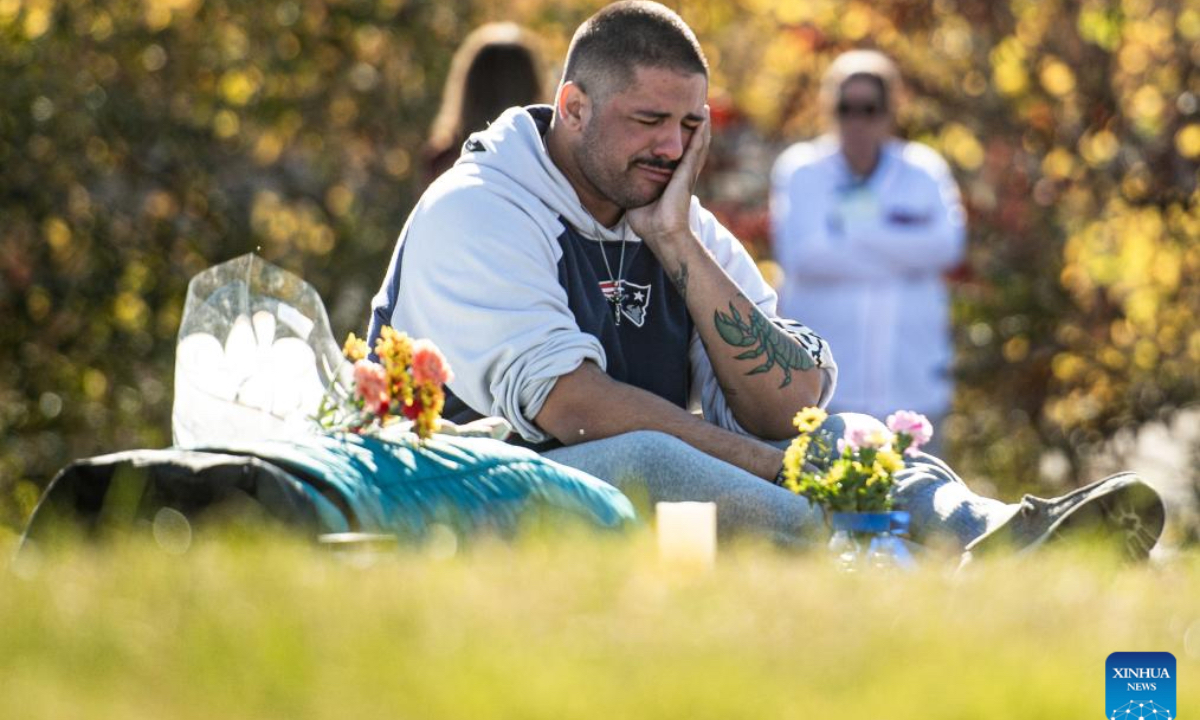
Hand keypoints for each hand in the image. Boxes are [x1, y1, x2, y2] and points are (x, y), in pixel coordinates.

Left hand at [626, 106, 710, 249]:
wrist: (660, 234)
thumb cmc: (647, 222)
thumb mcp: (636, 196)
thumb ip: (629, 184)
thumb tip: (615, 177)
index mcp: (673, 178)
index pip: (678, 153)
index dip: (681, 136)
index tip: (678, 120)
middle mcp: (684, 173)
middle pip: (693, 144)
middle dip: (695, 126)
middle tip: (696, 106)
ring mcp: (688, 173)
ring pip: (699, 143)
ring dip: (702, 126)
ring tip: (703, 107)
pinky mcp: (688, 174)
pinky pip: (696, 148)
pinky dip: (701, 133)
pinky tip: (703, 119)